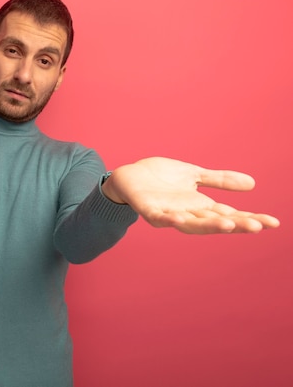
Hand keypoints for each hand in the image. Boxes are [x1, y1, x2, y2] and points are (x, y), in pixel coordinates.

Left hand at [102, 157, 279, 233]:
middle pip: (214, 222)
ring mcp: (168, 213)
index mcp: (199, 206)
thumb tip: (252, 184)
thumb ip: (219, 180)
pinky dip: (170, 219)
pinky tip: (180, 218)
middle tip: (257, 226)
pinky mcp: (148, 210)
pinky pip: (160, 217)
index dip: (250, 219)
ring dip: (209, 225)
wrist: (129, 176)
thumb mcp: (194, 175)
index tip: (273, 222)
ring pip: (191, 224)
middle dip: (236, 225)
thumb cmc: (161, 178)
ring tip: (229, 224)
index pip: (230, 214)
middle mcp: (186, 213)